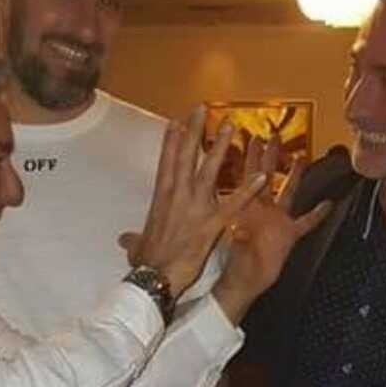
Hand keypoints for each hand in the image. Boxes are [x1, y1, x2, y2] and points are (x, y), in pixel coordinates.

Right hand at [121, 109, 268, 298]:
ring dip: (221, 147)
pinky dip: (248, 190)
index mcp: (161, 198)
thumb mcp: (137, 246)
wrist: (156, 277)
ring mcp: (196, 207)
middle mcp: (178, 196)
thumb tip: (124, 238)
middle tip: (202, 109)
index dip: (172, 140)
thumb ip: (134, 238)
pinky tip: (262, 177)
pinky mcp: (212, 223)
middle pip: (186, 156)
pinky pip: (234, 203)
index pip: (167, 162)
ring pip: (210, 170)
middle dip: (194, 131)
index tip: (177, 121)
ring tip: (231, 126)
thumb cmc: (146, 262)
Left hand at [212, 139, 331, 322]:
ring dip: (295, 175)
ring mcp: (277, 221)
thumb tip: (238, 229)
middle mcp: (263, 210)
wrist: (245, 283)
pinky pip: (307, 221)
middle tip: (274, 135)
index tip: (252, 137)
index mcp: (247, 208)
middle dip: (271, 156)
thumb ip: (240, 237)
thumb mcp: (237, 249)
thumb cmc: (236, 265)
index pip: (249, 176)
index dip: (251, 157)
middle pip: (268, 176)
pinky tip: (328, 204)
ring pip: (288, 191)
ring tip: (301, 157)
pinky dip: (317, 213)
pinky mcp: (289, 235)